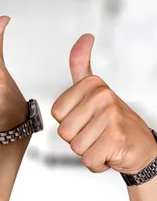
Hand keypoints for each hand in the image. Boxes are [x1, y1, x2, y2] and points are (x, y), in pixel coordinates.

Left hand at [52, 34, 156, 173]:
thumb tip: (84, 38)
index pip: (57, 112)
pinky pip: (88, 159)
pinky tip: (109, 153)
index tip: (86, 117)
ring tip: (103, 141)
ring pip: (74, 146)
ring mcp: (110, 116)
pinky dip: (97, 163)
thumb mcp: (94, 90)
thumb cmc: (114, 121)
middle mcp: (102, 97)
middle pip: (64, 130)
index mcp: (92, 85)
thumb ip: (81, 65)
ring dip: (87, 151)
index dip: (69, 121)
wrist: (143, 148)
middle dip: (77, 138)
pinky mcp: (116, 138)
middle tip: (96, 132)